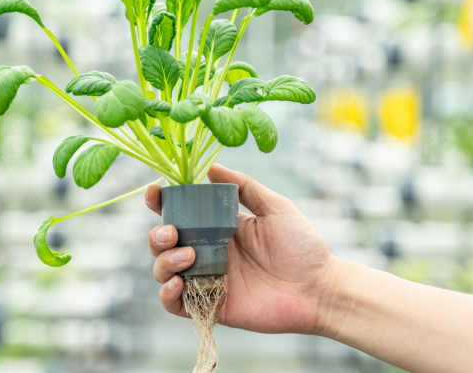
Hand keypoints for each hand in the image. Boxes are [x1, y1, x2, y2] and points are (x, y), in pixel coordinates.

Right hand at [145, 164, 341, 335]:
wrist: (318, 287)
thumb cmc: (302, 245)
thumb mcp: (275, 207)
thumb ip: (245, 187)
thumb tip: (212, 166)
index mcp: (218, 227)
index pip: (179, 213)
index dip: (160, 202)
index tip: (154, 192)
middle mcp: (207, 252)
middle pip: (163, 243)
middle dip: (157, 235)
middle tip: (172, 232)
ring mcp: (207, 280)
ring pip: (164, 271)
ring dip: (164, 262)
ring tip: (187, 258)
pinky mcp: (212, 306)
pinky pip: (176, 305)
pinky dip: (168, 295)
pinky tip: (178, 285)